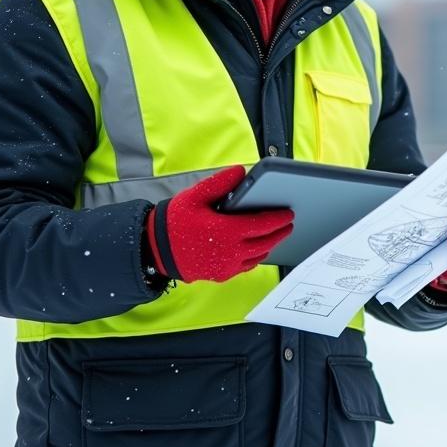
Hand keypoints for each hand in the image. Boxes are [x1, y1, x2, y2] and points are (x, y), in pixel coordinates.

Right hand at [147, 165, 292, 282]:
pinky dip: (256, 256)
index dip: (278, 219)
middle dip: (280, 233)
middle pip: (265, 243)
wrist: (157, 250)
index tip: (289, 213)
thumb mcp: (195, 196)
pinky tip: (258, 248)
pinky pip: (246, 266)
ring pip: (258, 256)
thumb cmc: (175, 222)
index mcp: (227, 231)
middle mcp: (231, 252)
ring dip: (270, 244)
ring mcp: (227, 266)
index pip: (262, 225)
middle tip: (288, 224)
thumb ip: (220, 183)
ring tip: (276, 234)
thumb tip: (240, 172)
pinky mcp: (221, 274)